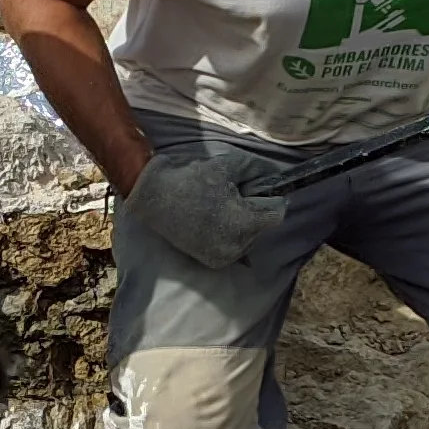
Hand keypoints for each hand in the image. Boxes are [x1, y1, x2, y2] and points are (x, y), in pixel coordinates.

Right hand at [123, 147, 289, 271]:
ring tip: (222, 209)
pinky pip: (233, 249)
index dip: (273, 200)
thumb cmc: (191, 180)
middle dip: (254, 212)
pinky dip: (230, 236)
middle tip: (235, 198)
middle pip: (262, 228)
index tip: (263, 192)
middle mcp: (237, 246)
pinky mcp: (211, 261)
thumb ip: (255, 169)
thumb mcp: (227, 166)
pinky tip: (217, 222)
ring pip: (248, 240)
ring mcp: (224, 257)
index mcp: (244, 224)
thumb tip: (273, 174)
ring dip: (242, 225)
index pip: (276, 216)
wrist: (153, 196)